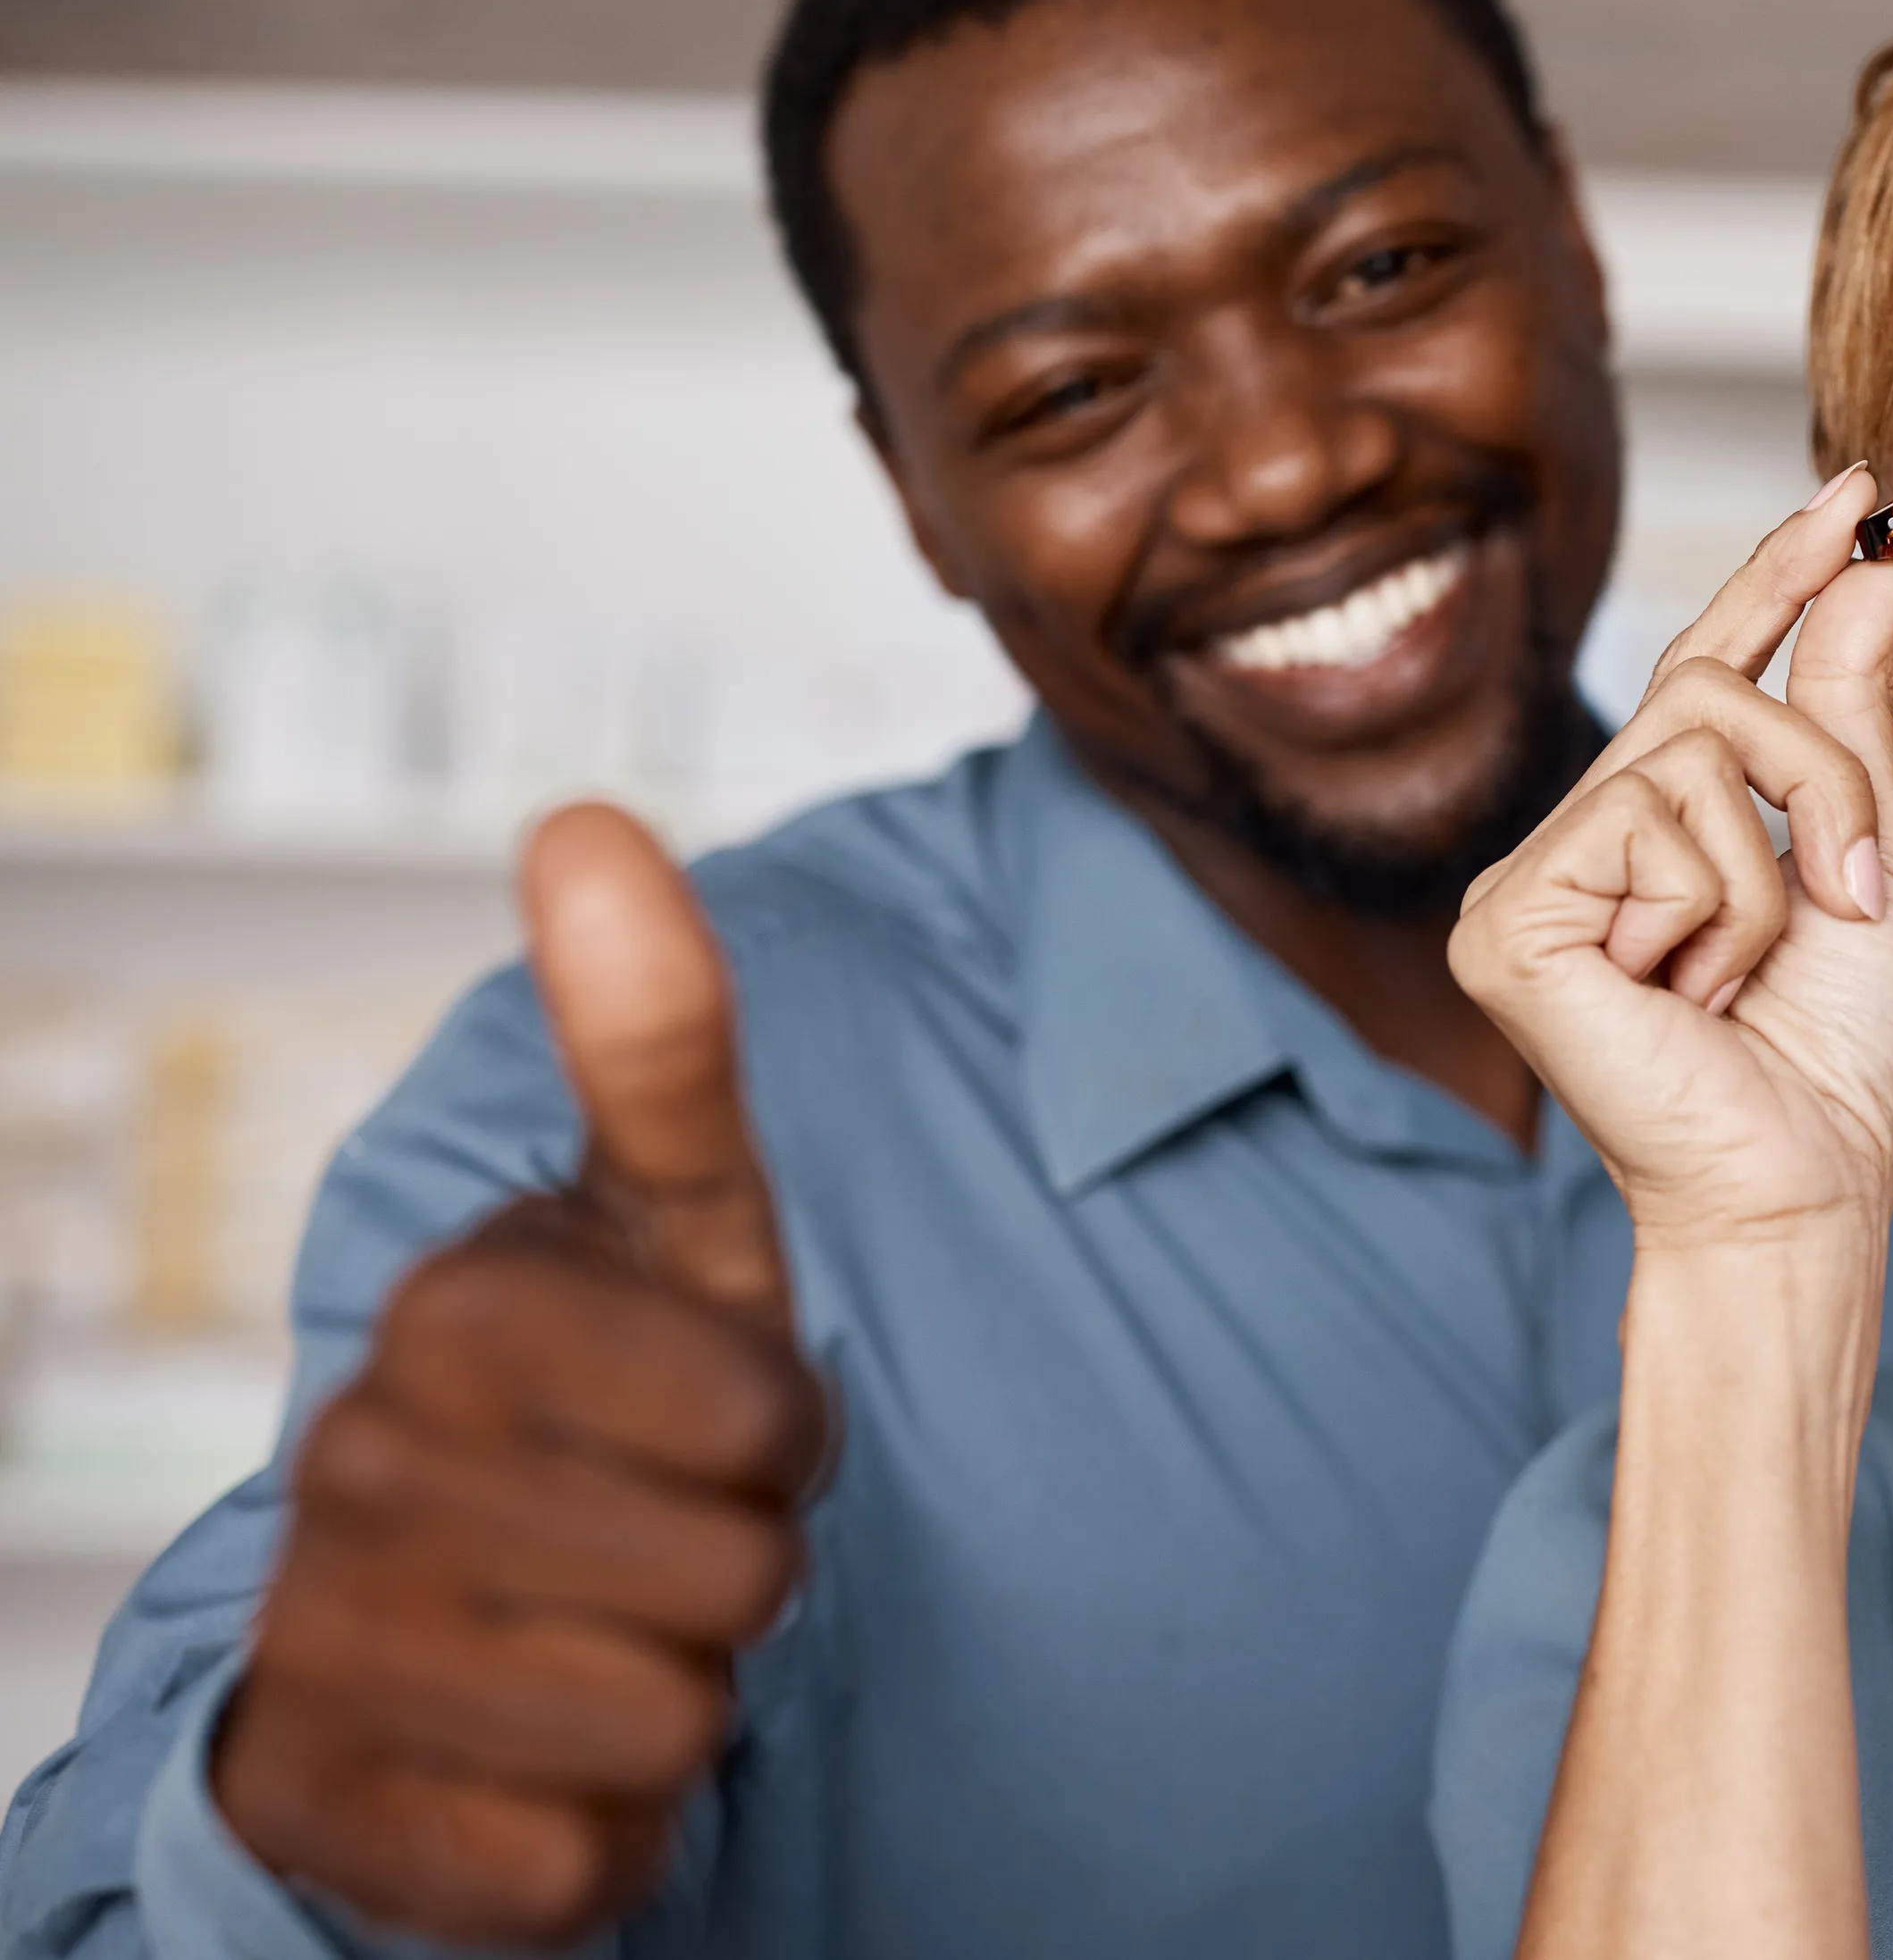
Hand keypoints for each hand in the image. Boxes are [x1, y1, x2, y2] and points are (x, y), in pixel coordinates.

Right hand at [214, 806, 829, 1946]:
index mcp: (457, 1305)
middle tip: (665, 1541)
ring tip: (606, 1637)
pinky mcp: (321, 1813)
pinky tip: (538, 1762)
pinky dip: (600, 1840)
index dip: (789, 1438)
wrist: (465, 1631)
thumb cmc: (616, 1410)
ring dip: (681, 1703)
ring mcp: (322, 1641)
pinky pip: (575, 1866)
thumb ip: (659, 1047)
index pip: (763, 1416)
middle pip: (733, 1579)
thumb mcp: (675, 1227)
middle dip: (743, 1575)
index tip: (729, 1423)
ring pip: (663, 1728)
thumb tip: (586, 819)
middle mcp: (356, 1460)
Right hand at [1450, 469, 1892, 1253]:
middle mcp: (1572, 843)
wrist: (1802, 1187)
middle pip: (1709, 693)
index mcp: (1651, 831)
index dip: (1775, 577)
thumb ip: (1849, 723)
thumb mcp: (1871, 866)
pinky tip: (1688, 996)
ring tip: (1748, 978)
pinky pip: (1646, 827)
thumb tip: (1863, 574)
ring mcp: (1525, 882)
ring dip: (1773, 872)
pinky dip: (1716, 912)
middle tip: (1851, 902)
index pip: (1706, 668)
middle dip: (1822, 787)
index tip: (1851, 489)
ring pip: (1688, 757)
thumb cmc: (1835, 1062)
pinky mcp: (1504, 925)